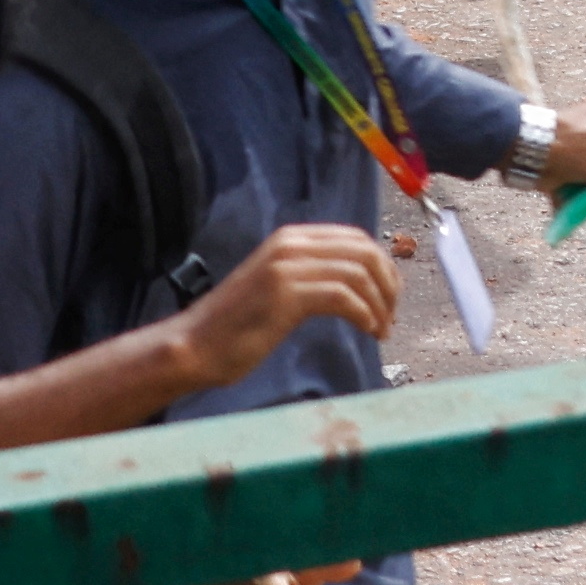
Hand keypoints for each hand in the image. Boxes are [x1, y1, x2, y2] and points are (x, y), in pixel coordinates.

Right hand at [174, 223, 404, 386]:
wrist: (193, 346)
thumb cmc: (236, 325)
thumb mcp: (280, 286)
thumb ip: (313, 274)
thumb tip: (361, 280)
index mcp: (291, 238)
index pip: (356, 238)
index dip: (383, 265)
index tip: (391, 294)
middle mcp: (291, 244)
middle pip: (364, 251)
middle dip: (388, 283)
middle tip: (392, 313)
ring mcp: (287, 267)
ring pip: (359, 273)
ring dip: (379, 304)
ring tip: (381, 329)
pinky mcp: (285, 294)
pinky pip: (343, 296)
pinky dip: (364, 314)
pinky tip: (367, 330)